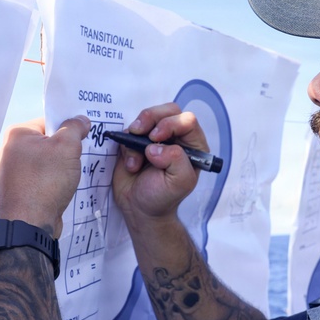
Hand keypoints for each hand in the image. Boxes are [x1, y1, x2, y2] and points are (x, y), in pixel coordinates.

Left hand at [0, 116, 90, 236]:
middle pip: (45, 142)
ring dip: (59, 167)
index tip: (82, 139)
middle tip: (79, 157)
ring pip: (43, 162)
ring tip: (71, 175)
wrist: (30, 224)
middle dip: (64, 150)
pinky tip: (62, 188)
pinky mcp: (16, 190)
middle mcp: (8, 150)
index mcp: (16, 134)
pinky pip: (38, 178)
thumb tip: (81, 120)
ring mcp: (10, 172)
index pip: (48, 122)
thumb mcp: (67, 147)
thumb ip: (75, 128)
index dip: (68, 129)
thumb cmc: (46, 181)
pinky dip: (51, 181)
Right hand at [111, 103, 206, 223]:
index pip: (187, 121)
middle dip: (151, 118)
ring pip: (148, 116)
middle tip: (139, 133)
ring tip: (135, 158)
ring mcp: (155, 138)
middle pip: (168, 111)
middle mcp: (176, 138)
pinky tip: (131, 165)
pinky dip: (126, 145)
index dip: (171, 124)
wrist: (139, 209)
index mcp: (193, 146)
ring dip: (137, 132)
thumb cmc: (163, 197)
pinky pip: (130, 131)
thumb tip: (155, 147)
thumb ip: (176, 161)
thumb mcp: (179, 183)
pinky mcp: (136, 141)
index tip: (155, 138)